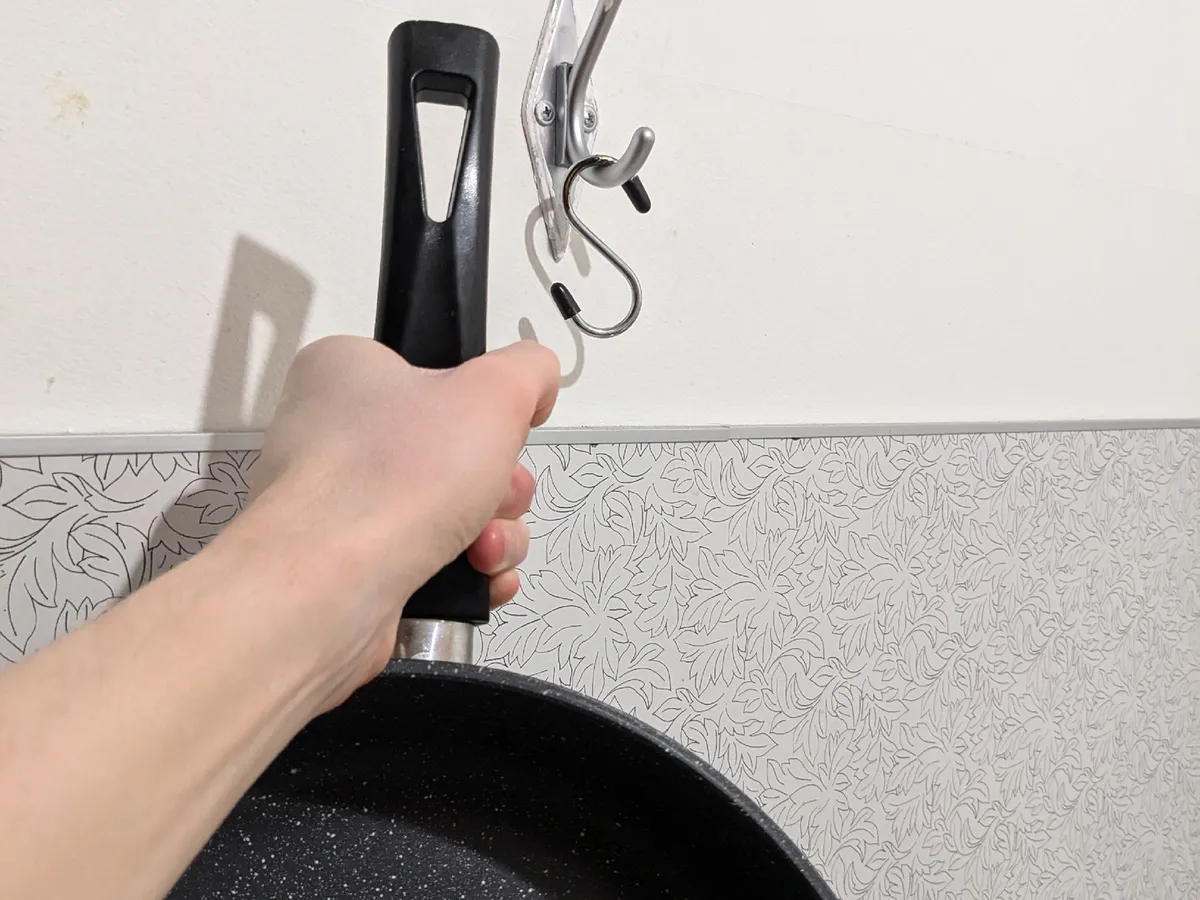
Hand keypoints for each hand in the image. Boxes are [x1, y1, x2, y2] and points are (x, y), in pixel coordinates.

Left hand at [225, 335, 558, 709]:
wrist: (330, 588)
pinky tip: (478, 580)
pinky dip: (470, 574)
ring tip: (481, 548)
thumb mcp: (493, 390)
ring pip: (457, 513)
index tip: (500, 426)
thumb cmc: (396, 476)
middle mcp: (338, 438)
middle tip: (494, 493)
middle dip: (501, 484)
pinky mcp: (358, 570)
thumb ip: (529, 369)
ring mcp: (346, 510)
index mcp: (349, 374)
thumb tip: (535, 385)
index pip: (437, 376)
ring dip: (495, 533)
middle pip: (460, 452)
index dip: (483, 405)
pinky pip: (437, 564)